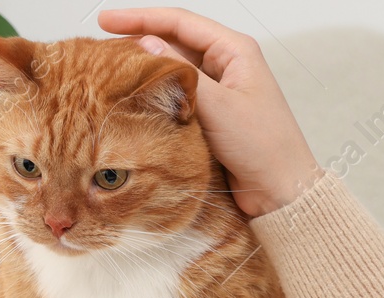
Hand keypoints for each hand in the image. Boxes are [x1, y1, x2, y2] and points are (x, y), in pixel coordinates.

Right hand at [98, 7, 324, 216]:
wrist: (280, 193)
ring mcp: (219, 91)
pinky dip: (155, 96)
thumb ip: (180, 74)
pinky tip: (133, 100)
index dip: (140, 18)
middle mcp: (226, 66)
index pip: (180, 22)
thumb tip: (146, 44)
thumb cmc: (264, 147)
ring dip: (145, 72)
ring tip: (111, 74)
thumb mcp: (219, 105)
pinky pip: (176, 97)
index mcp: (235, 51)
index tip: (106, 20)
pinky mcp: (212, 116)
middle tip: (102, 51)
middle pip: (173, 43)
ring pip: (172, 72)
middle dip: (138, 43)